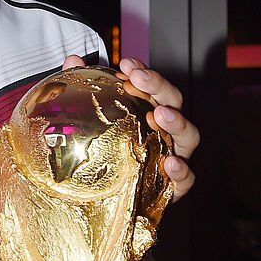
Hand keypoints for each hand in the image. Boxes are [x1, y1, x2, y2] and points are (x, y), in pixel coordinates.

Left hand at [62, 54, 199, 201]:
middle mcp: (165, 131)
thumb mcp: (88, 121)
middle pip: (172, 102)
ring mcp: (174, 156)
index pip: (152, 86)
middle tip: (139, 78)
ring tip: (160, 114)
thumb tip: (73, 60)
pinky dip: (182, 170)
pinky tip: (170, 163)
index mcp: (149, 112)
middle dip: (158, 86)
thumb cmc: (103, 155)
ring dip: (177, 121)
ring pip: (188, 135)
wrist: (107, 199)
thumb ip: (83, 90)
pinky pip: (186, 179)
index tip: (127, 64)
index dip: (143, 72)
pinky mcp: (174, 186)